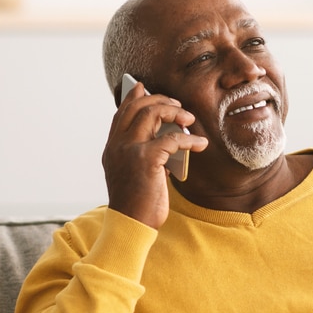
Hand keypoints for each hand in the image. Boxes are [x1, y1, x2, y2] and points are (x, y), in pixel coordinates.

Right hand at [102, 82, 207, 228]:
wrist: (131, 225)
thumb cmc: (137, 204)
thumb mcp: (136, 175)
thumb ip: (145, 155)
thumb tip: (167, 141)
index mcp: (112, 148)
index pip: (121, 114)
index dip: (133, 98)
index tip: (144, 87)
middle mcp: (117, 145)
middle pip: (137, 107)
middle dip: (160, 100)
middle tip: (178, 106)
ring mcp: (129, 150)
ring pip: (151, 113)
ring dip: (174, 112)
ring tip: (188, 119)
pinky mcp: (146, 159)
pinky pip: (172, 139)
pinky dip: (190, 139)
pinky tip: (200, 144)